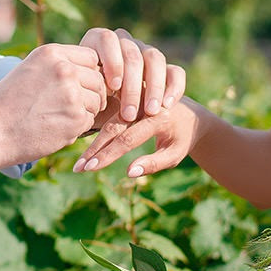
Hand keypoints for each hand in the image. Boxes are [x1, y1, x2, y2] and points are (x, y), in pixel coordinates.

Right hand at [0, 44, 109, 166]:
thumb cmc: (8, 104)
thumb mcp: (31, 70)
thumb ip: (59, 65)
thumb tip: (95, 70)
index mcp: (52, 53)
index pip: (91, 57)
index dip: (87, 74)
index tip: (74, 87)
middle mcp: (64, 69)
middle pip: (98, 79)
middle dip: (89, 94)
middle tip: (66, 107)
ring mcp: (72, 93)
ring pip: (97, 100)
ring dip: (85, 111)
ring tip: (58, 117)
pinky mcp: (75, 117)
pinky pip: (91, 120)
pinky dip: (78, 127)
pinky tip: (56, 128)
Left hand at [76, 28, 185, 127]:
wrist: (105, 111)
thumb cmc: (88, 102)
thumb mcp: (84, 95)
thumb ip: (88, 88)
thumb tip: (97, 92)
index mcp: (100, 41)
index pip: (108, 40)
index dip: (113, 62)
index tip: (113, 88)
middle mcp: (125, 42)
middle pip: (133, 54)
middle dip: (132, 86)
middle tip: (129, 113)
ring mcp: (146, 52)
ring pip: (155, 59)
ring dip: (154, 86)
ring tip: (151, 111)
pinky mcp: (165, 68)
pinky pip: (175, 71)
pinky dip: (174, 87)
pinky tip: (167, 105)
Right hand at [76, 101, 197, 176]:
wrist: (191, 114)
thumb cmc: (182, 138)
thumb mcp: (174, 154)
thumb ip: (154, 163)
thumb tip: (129, 173)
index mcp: (160, 118)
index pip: (128, 138)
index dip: (108, 154)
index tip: (91, 168)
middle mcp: (146, 104)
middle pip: (114, 128)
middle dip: (95, 150)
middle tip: (79, 168)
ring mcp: (136, 98)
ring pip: (110, 121)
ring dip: (94, 142)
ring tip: (80, 162)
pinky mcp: (130, 97)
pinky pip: (111, 113)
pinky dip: (98, 130)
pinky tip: (85, 145)